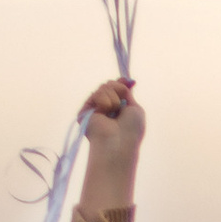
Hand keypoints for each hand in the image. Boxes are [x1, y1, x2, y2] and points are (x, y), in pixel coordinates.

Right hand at [77, 79, 142, 211]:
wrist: (118, 142)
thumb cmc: (131, 130)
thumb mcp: (135, 108)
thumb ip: (128, 94)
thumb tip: (128, 80)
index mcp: (117, 110)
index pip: (116, 90)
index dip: (120, 83)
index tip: (127, 81)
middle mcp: (105, 109)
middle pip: (109, 85)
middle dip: (118, 89)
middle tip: (121, 104)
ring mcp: (95, 110)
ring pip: (103, 88)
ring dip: (113, 97)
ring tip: (113, 111)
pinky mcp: (85, 112)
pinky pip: (96, 94)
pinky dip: (104, 100)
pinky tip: (105, 111)